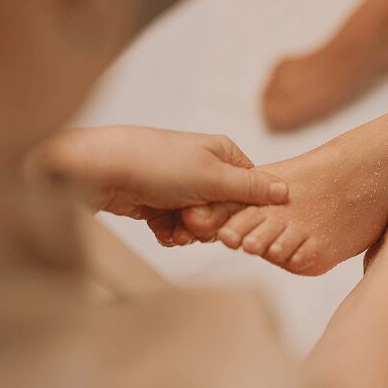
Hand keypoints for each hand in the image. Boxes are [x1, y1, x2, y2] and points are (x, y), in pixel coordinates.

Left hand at [27, 126, 287, 245]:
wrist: (102, 171)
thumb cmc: (157, 164)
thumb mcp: (212, 176)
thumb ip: (250, 188)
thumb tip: (285, 190)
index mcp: (223, 154)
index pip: (252, 190)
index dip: (240, 209)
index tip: (225, 212)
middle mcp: (205, 169)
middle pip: (226, 212)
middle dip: (210, 222)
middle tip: (191, 214)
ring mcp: (182, 187)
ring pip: (202, 224)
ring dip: (189, 230)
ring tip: (172, 221)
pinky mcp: (161, 204)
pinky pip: (178, 229)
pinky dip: (171, 232)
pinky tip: (159, 226)